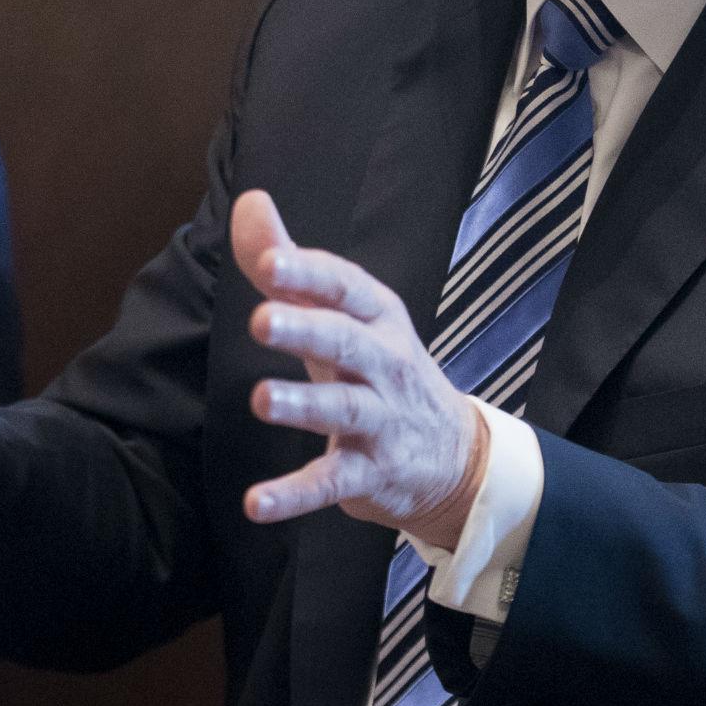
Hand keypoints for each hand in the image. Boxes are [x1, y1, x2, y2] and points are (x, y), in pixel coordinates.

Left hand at [234, 190, 488, 548]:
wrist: (456, 455)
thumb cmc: (380, 366)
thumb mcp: (343, 312)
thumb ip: (290, 260)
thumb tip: (249, 201)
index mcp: (377, 316)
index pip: (343, 287)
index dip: (307, 274)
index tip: (268, 261)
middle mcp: (385, 363)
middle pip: (346, 342)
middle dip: (306, 330)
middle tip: (261, 321)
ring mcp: (381, 420)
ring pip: (343, 410)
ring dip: (303, 406)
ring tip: (261, 400)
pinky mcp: (371, 473)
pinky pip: (329, 483)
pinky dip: (293, 496)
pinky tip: (255, 503)